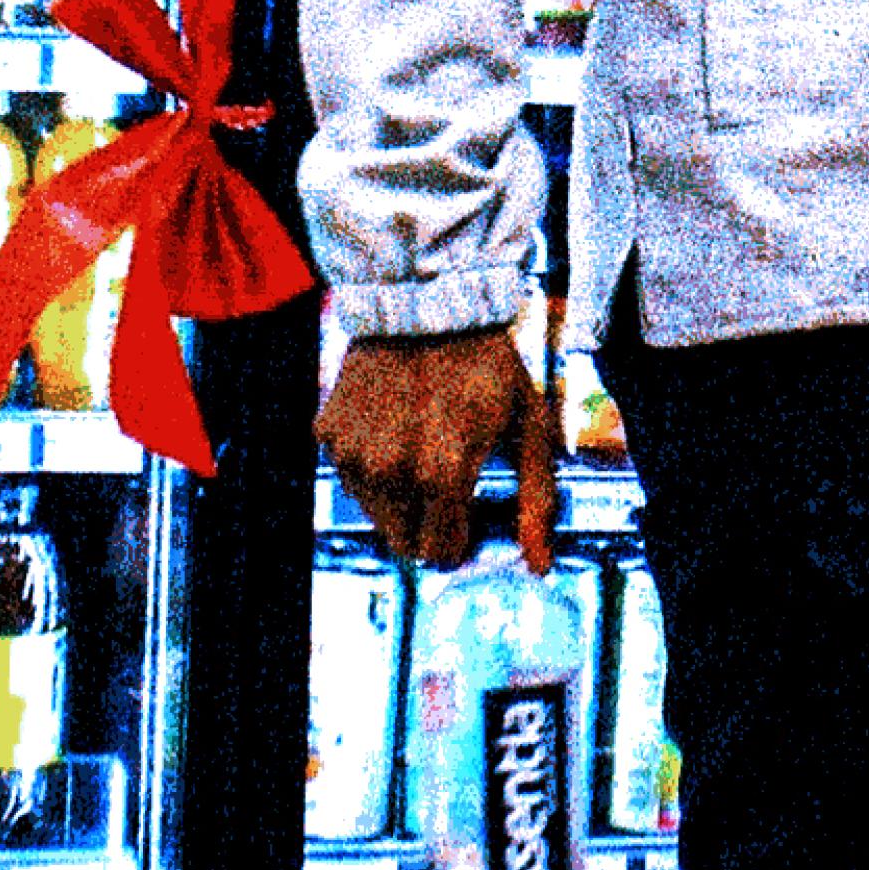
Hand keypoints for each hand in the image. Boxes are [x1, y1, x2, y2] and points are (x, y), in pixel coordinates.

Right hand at [317, 324, 561, 573]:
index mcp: (443, 473)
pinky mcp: (328, 434)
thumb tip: (540, 566)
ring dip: (402, 498)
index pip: (442, 552)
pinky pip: (352, 478)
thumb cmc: (488, 365)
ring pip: (377, 515)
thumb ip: (536, 500)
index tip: (475, 516)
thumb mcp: (527, 428)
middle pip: (406, 542)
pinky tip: (396, 429)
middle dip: (431, 525)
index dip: (462, 539)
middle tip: (450, 485)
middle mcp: (391, 470)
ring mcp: (353, 453)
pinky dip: (372, 467)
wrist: (427, 303)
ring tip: (425, 447)